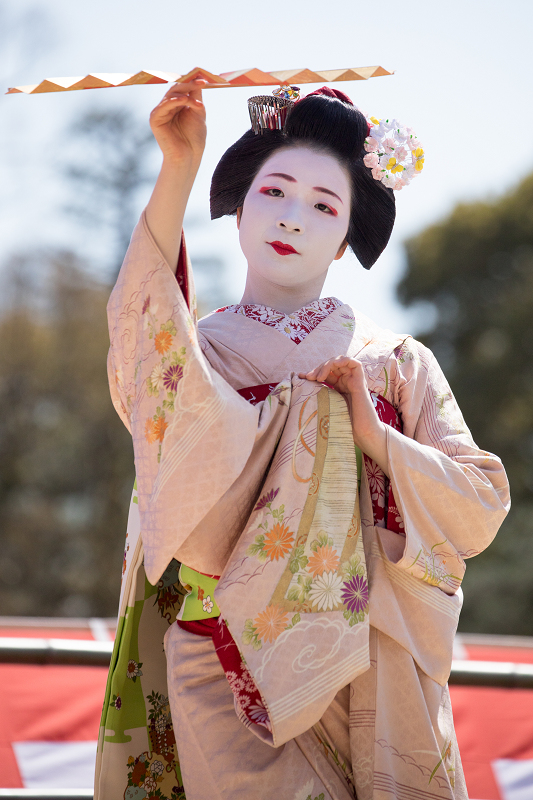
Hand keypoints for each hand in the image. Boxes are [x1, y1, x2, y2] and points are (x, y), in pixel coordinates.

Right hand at [149, 80, 206, 168]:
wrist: (189, 156)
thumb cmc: (194, 138)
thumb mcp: (198, 113)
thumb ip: (196, 97)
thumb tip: (198, 78)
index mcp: (177, 105)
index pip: (183, 88)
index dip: (192, 81)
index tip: (204, 77)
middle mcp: (167, 106)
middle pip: (176, 88)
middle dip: (189, 84)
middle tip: (201, 81)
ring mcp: (160, 112)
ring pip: (172, 95)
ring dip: (186, 95)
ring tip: (198, 103)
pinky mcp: (155, 119)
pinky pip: (164, 105)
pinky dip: (175, 101)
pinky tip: (185, 101)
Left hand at [299, 356, 388, 475]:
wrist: (362, 434)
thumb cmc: (346, 426)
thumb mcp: (327, 408)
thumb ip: (320, 398)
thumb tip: (301, 394)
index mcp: (340, 387)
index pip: (326, 373)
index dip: (313, 372)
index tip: (300, 377)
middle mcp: (347, 382)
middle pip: (332, 366)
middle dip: (318, 368)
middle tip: (308, 377)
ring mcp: (354, 380)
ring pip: (340, 361)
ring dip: (326, 365)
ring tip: (318, 377)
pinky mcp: (360, 381)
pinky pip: (353, 362)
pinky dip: (339, 362)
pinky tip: (327, 373)